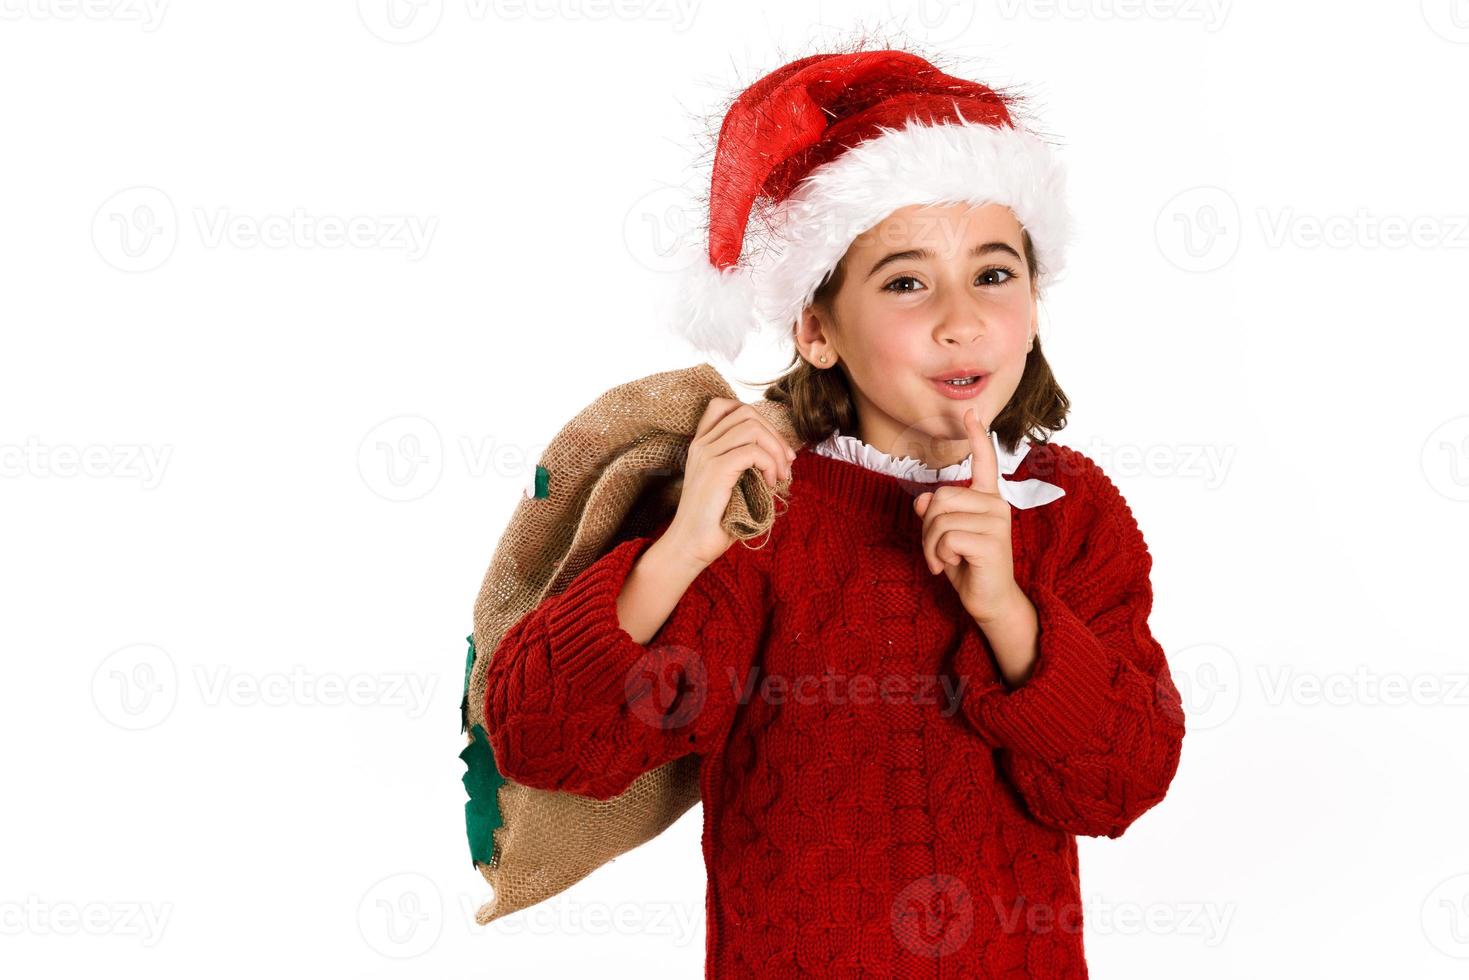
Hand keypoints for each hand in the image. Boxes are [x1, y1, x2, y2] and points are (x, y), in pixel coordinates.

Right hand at [662, 397, 794, 568]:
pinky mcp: (716, 470)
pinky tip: (770, 483)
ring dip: (775, 449)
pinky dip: (769, 464)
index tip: (773, 447)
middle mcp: (701, 444)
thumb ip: (744, 464)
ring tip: (780, 475)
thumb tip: (782, 456)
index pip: (726, 406)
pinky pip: (753, 452)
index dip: (757, 419)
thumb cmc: (713, 521)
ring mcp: (706, 454)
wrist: (690, 546)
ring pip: (752, 427)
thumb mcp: (730, 484)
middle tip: (787, 462)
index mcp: (701, 444)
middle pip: (746, 412)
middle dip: (774, 434)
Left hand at [913, 407, 1024, 625]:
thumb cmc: (967, 566)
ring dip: (931, 545)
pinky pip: (946, 537)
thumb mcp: (945, 537)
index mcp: (987, 499)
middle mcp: (995, 505)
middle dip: (927, 527)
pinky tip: (950, 566)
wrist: (988, 600)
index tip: (970, 412)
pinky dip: (938, 555)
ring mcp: (996, 521)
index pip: (985, 462)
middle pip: (940, 497)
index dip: (977, 437)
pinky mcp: (991, 541)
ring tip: (943, 560)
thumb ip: (935, 514)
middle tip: (937, 551)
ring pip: (939, 518)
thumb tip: (922, 499)